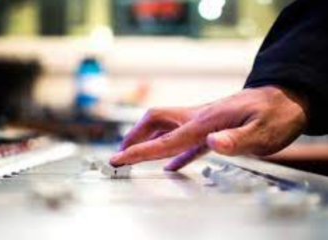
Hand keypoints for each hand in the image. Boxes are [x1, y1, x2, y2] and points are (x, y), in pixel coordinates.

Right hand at [110, 86, 308, 170]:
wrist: (285, 98)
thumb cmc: (276, 115)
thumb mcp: (263, 131)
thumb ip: (237, 139)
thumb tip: (212, 142)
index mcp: (205, 121)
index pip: (165, 139)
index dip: (139, 151)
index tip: (118, 159)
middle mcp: (198, 118)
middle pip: (155, 122)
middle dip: (135, 137)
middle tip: (121, 153)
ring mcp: (203, 121)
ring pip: (166, 127)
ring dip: (148, 140)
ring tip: (136, 154)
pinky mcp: (211, 127)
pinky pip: (185, 140)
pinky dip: (173, 152)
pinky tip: (172, 164)